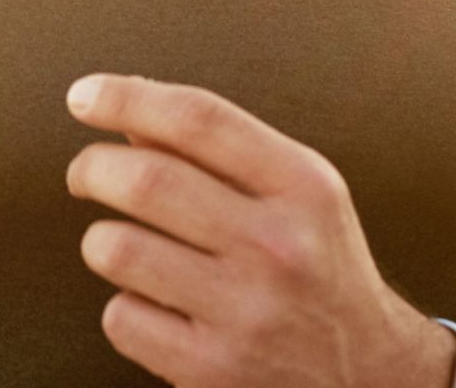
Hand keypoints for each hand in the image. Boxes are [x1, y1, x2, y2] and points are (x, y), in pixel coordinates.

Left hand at [65, 72, 455, 386]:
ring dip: (101, 238)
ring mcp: (245, 314)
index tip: (85, 96)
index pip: (198, 119)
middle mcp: (278, 246)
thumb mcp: (298, 191)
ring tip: (119, 240)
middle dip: (93, 167)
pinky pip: (122, 318)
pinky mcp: (213, 373)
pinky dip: (122, 303)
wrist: (371, 376)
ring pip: (120, 249)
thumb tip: (128, 109)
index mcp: (302, 185)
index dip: (127, 98)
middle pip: (147, 180)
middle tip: (84, 172)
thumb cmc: (321, 266)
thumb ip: (221, 148)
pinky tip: (151, 300)